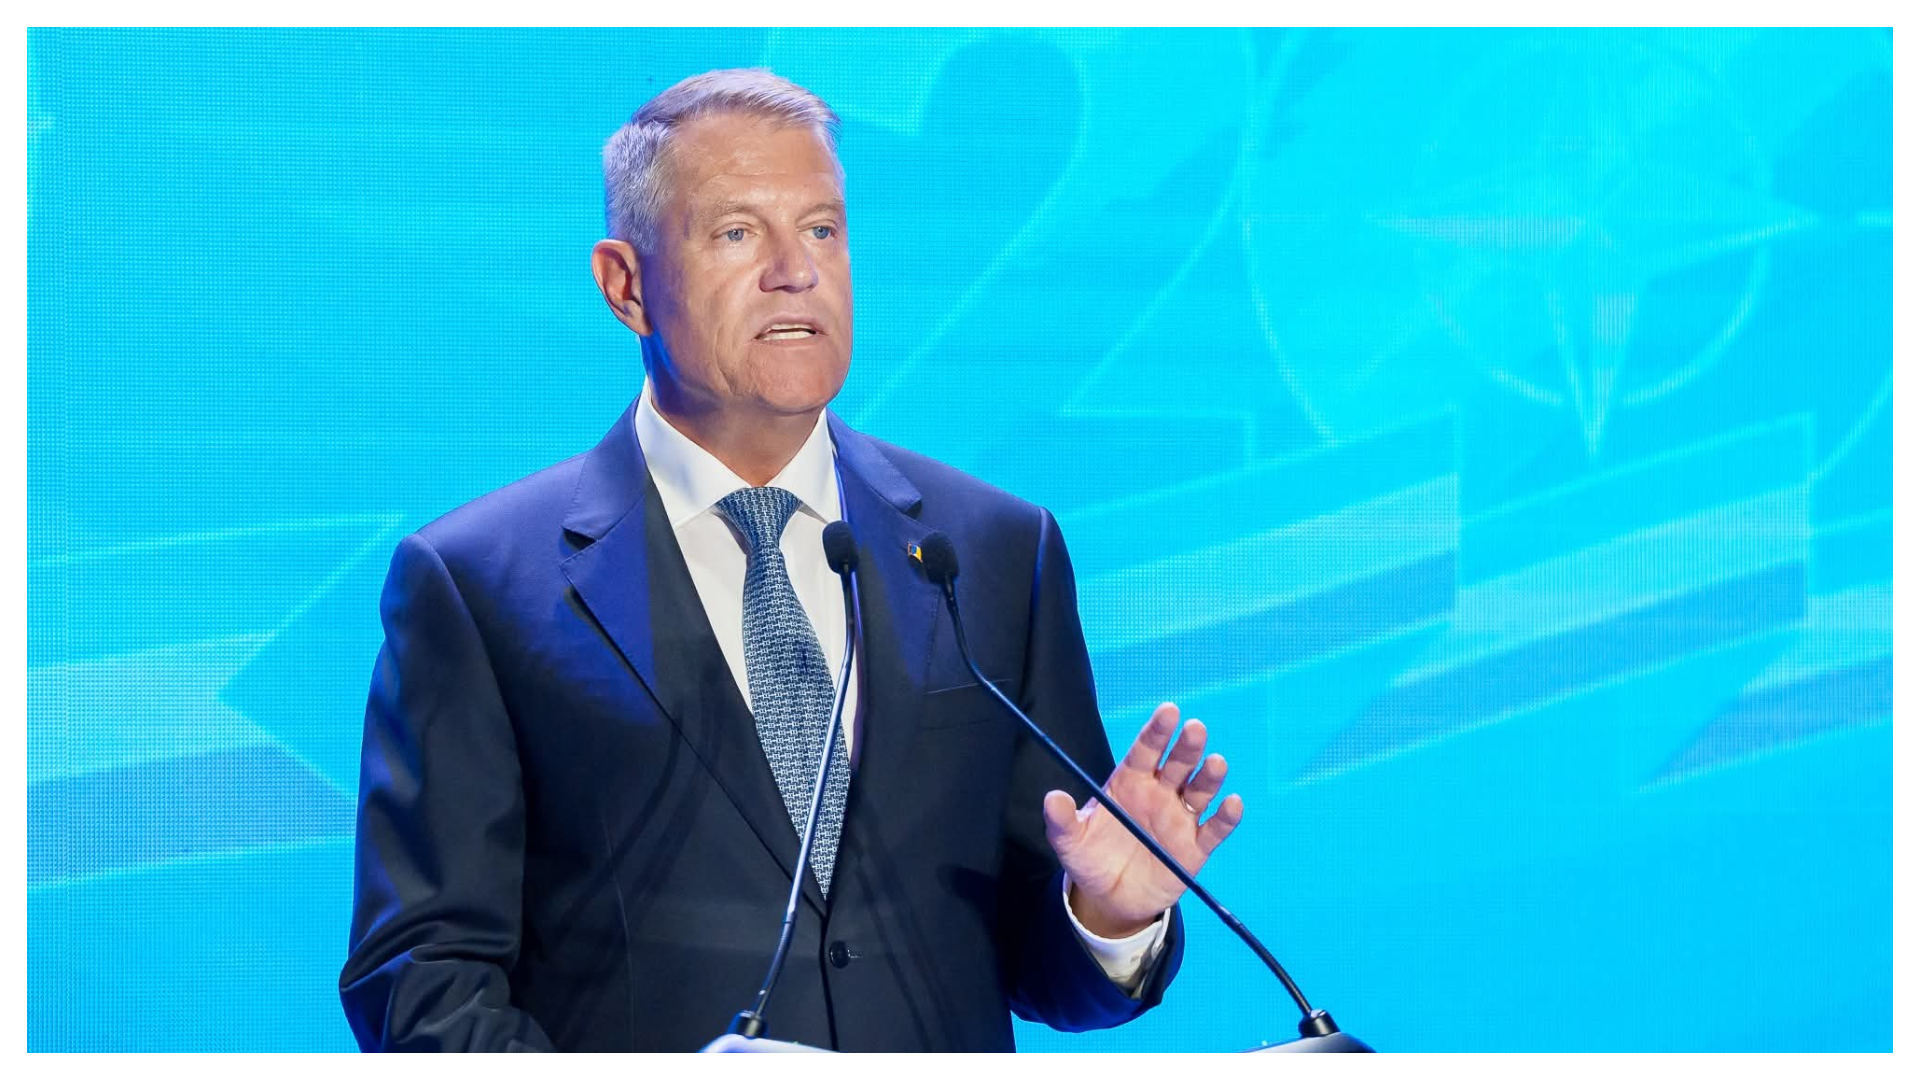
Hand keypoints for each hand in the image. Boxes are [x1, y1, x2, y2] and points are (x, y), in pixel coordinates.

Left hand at [1044, 702, 1243, 938]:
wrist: (1109, 898)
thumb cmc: (1090, 857)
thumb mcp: (1069, 841)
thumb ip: (1062, 820)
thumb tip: (1053, 798)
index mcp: (1130, 782)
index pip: (1146, 750)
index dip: (1157, 731)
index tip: (1169, 711)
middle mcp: (1159, 794)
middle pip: (1177, 765)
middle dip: (1187, 747)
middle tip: (1195, 728)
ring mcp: (1179, 819)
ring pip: (1199, 791)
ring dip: (1209, 777)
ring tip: (1215, 763)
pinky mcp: (1195, 848)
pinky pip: (1214, 830)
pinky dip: (1226, 817)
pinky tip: (1232, 804)